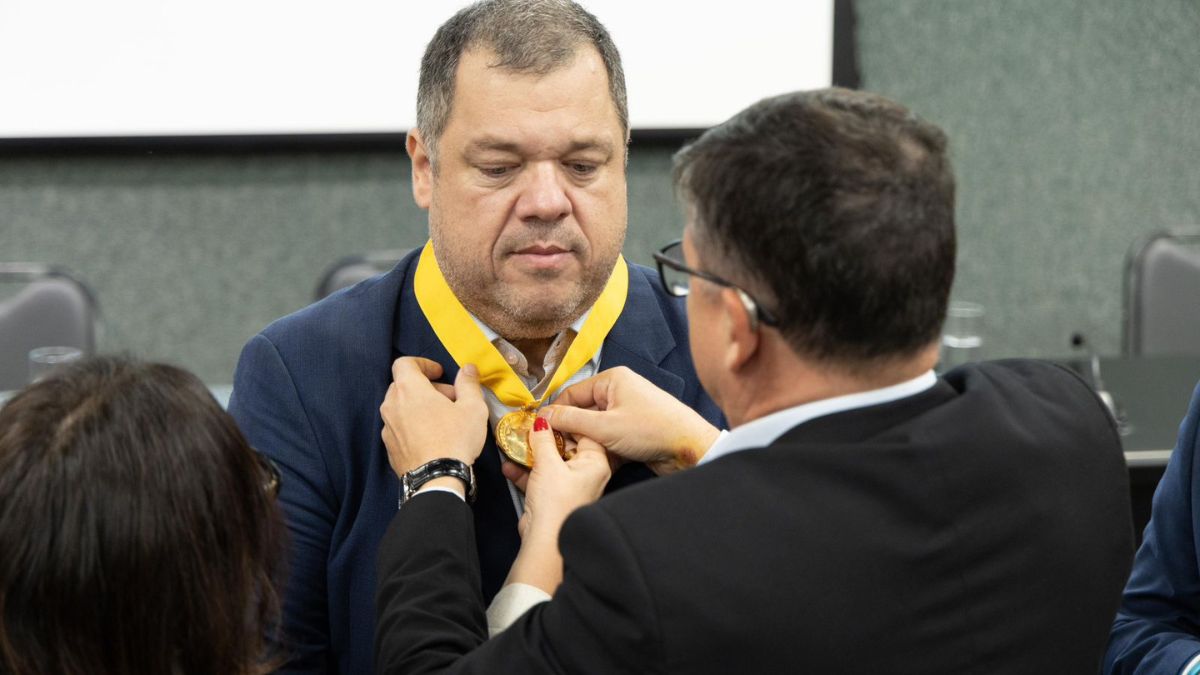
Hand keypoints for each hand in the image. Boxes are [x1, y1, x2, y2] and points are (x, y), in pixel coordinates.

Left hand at [379, 358, 488, 477]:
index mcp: (409, 389)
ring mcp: (387, 428)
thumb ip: (468, 384)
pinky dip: (412, 425)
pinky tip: (431, 439)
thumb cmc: (455, 438)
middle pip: (403, 385)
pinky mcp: (388, 448)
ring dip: (418, 407)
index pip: (404, 363)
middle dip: (426, 387)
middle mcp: (391, 406)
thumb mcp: (472, 408)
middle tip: (449, 399)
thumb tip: (468, 368)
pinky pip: (399, 428)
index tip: (439, 373)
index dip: (422, 363)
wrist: (436, 480)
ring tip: (442, 420)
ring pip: (400, 408)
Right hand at [505, 417, 611, 593]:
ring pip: (550, 462)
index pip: (584, 431)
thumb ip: (543, 438)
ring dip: (531, 455)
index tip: (547, 412)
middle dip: (544, 437)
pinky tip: (509, 466)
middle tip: (528, 426)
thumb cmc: (557, 505)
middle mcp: (587, 474)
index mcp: (596, 463)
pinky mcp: (554, 498)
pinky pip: (540, 478)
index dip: (565, 420)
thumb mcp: (548, 463)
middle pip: (565, 446)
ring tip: (514, 443)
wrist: (546, 543)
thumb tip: (542, 421)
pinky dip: (525, 472)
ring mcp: (570, 487)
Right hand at [542, 366, 719, 474]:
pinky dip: (601, 451)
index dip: (555, 412)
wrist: (689, 449)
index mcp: (613, 380)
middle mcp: (620, 393)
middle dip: (571, 431)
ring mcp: (627, 413)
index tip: (540, 429)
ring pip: (594, 428)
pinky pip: (608, 439)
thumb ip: (571, 420)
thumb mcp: (605, 426)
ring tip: (575, 457)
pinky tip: (595, 463)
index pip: (572, 393)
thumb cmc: (655, 429)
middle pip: (582, 412)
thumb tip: (545, 416)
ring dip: (586, 444)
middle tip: (556, 448)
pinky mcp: (633, 432)